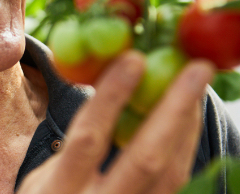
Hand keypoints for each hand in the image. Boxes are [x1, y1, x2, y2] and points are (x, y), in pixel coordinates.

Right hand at [20, 51, 215, 193]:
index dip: (112, 98)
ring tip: (198, 86)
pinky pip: (179, 187)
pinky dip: (187, 150)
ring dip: (189, 126)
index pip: (89, 141)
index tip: (134, 58)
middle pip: (146, 159)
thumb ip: (72, 147)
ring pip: (173, 176)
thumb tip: (106, 91)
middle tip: (198, 68)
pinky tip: (190, 123)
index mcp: (60, 193)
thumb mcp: (41, 181)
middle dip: (175, 108)